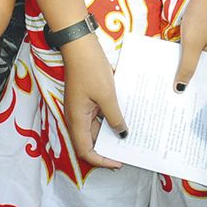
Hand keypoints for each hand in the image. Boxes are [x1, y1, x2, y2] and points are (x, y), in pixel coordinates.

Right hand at [60, 29, 124, 169]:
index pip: (85, 151)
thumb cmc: (90, 69)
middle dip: (108, 149)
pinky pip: (97, 115)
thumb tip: (121, 134)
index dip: (101, 161)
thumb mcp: (107, 96)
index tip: (119, 163)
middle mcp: (76, 117)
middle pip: (90, 142)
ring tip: (130, 136)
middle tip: (128, 151)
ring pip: (95, 129)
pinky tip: (125, 117)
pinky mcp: (86, 99)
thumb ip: (115, 118)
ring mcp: (81, 108)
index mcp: (76, 120)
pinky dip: (110, 119)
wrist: (79, 44)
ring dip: (110, 133)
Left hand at [171, 0, 206, 90]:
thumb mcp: (192, 44)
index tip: (174, 103)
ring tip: (165, 81)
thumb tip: (180, 90)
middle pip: (199, 74)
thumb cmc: (204, 17)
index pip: (203, 84)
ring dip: (183, 69)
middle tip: (164, 94)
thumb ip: (187, 67)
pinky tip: (173, 61)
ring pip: (195, 63)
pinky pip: (194, 52)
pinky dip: (184, 57)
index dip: (189, 93)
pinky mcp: (206, 37)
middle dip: (184, 83)